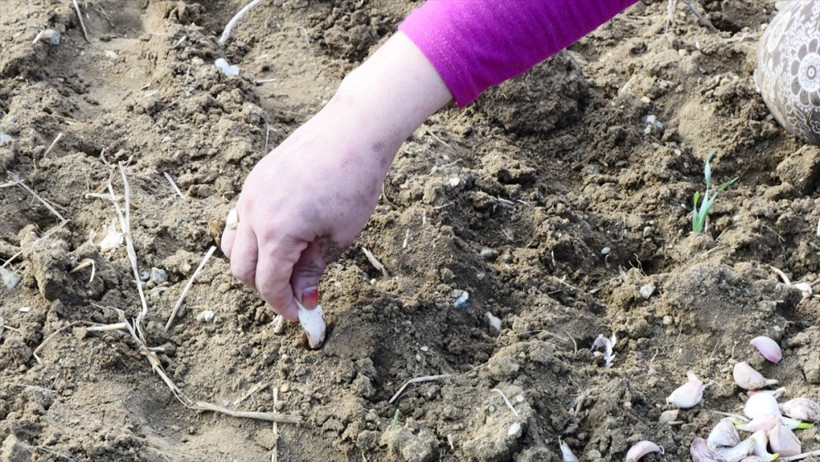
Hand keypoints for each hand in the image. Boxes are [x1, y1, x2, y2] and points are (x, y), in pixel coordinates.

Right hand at [221, 33, 451, 319]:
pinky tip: (283, 236)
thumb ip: (313, 269)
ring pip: (233, 243)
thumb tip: (303, 297)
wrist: (353, 131)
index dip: (282, 305)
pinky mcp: (255, 179)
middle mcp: (254, 213)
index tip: (298, 315)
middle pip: (241, 268)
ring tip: (285, 266)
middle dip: (264, 288)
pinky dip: (252, 237)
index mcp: (276, 232)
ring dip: (252, 263)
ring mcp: (250, 193)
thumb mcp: (339, 236)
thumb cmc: (354, 183)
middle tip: (293, 294)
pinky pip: (240, 218)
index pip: (267, 283)